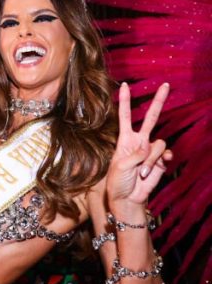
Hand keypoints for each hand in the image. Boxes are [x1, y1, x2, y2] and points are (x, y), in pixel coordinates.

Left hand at [106, 82, 172, 211]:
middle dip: (158, 101)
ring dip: (151, 160)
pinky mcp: (161, 161)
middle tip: (166, 84)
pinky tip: (157, 168)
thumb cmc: (117, 182)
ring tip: (142, 173)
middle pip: (151, 117)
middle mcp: (139, 142)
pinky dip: (162, 161)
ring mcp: (151, 151)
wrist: (127, 199)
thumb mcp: (119, 167)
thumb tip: (148, 148)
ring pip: (158, 144)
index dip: (125, 101)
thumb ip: (134, 155)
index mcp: (124, 140)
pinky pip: (166, 154)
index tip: (125, 85)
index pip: (125, 116)